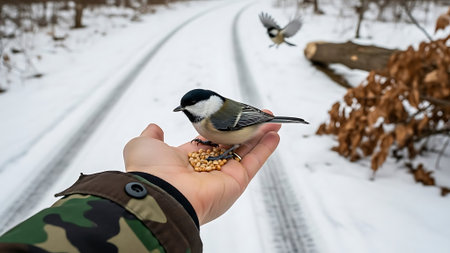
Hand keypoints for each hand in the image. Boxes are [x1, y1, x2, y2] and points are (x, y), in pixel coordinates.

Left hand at [123, 116, 280, 224]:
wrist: (160, 194)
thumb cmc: (150, 170)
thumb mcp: (143, 145)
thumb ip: (151, 136)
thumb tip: (154, 127)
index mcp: (188, 158)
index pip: (211, 140)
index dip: (222, 128)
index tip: (232, 115)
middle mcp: (208, 168)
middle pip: (232, 144)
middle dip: (246, 129)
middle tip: (259, 115)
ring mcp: (224, 175)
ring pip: (246, 151)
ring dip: (260, 135)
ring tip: (272, 120)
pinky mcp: (236, 181)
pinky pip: (254, 162)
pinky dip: (266, 148)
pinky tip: (275, 134)